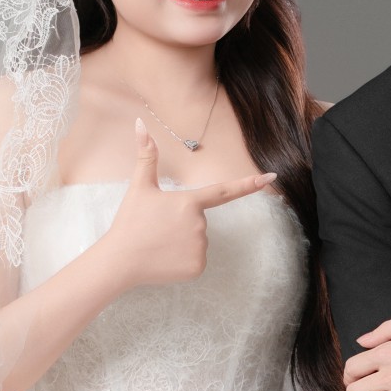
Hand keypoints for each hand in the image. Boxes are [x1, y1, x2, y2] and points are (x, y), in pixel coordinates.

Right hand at [100, 120, 275, 288]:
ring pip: (197, 241)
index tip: (270, 177)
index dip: (249, 184)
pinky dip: (182, 260)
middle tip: (158, 228)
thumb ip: (146, 155)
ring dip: (181, 242)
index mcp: (189, 201)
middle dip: (182, 223)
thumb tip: (139, 122)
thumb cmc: (130, 222)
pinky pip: (196, 260)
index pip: (224, 190)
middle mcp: (200, 223)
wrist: (120, 260)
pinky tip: (165, 259)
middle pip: (199, 220)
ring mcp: (200, 247)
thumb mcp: (139, 186)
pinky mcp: (197, 267)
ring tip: (160, 244)